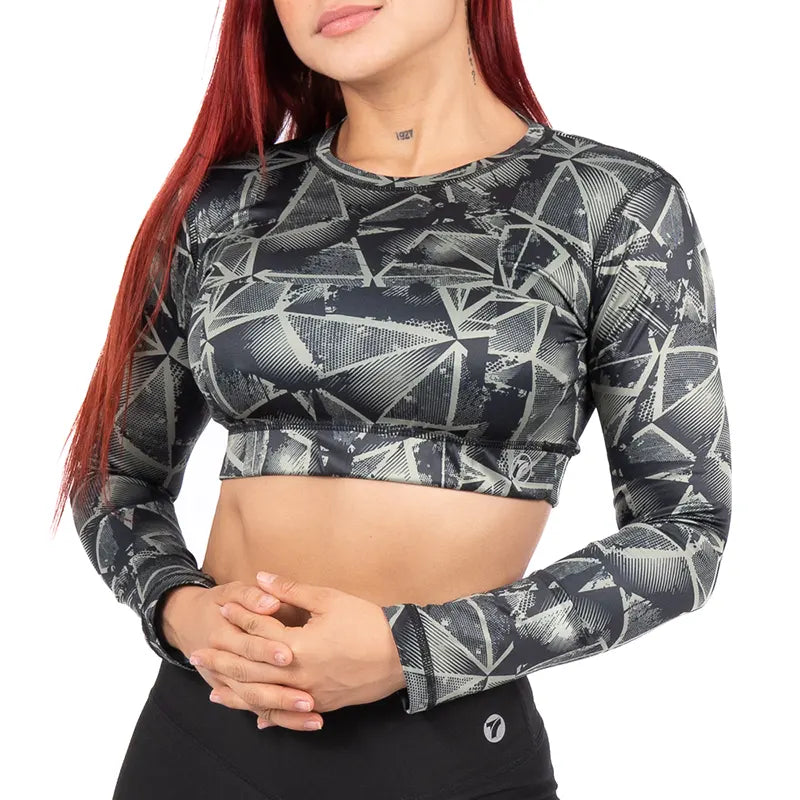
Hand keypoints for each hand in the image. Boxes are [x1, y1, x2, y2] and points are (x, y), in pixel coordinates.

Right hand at [159, 581, 320, 730]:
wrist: (187, 622)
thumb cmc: (220, 603)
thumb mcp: (230, 592)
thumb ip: (251, 596)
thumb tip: (271, 603)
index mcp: (221, 635)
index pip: (247, 645)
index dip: (267, 650)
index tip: (290, 656)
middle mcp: (221, 666)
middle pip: (253, 683)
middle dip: (281, 693)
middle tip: (309, 700)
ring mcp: (228, 684)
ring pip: (257, 702)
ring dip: (286, 712)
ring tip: (315, 717)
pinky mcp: (238, 693)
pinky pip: (261, 710)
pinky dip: (282, 718)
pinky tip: (308, 722)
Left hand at [189, 572, 406, 727]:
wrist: (402, 654)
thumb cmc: (367, 622)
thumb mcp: (330, 599)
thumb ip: (292, 591)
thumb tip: (263, 577)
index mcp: (298, 646)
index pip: (259, 631)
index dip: (240, 617)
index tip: (222, 607)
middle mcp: (298, 675)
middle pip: (251, 668)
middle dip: (223, 659)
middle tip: (197, 654)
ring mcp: (310, 693)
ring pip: (264, 697)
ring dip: (237, 692)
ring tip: (213, 690)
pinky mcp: (323, 705)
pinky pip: (288, 714)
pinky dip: (268, 714)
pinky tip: (254, 717)